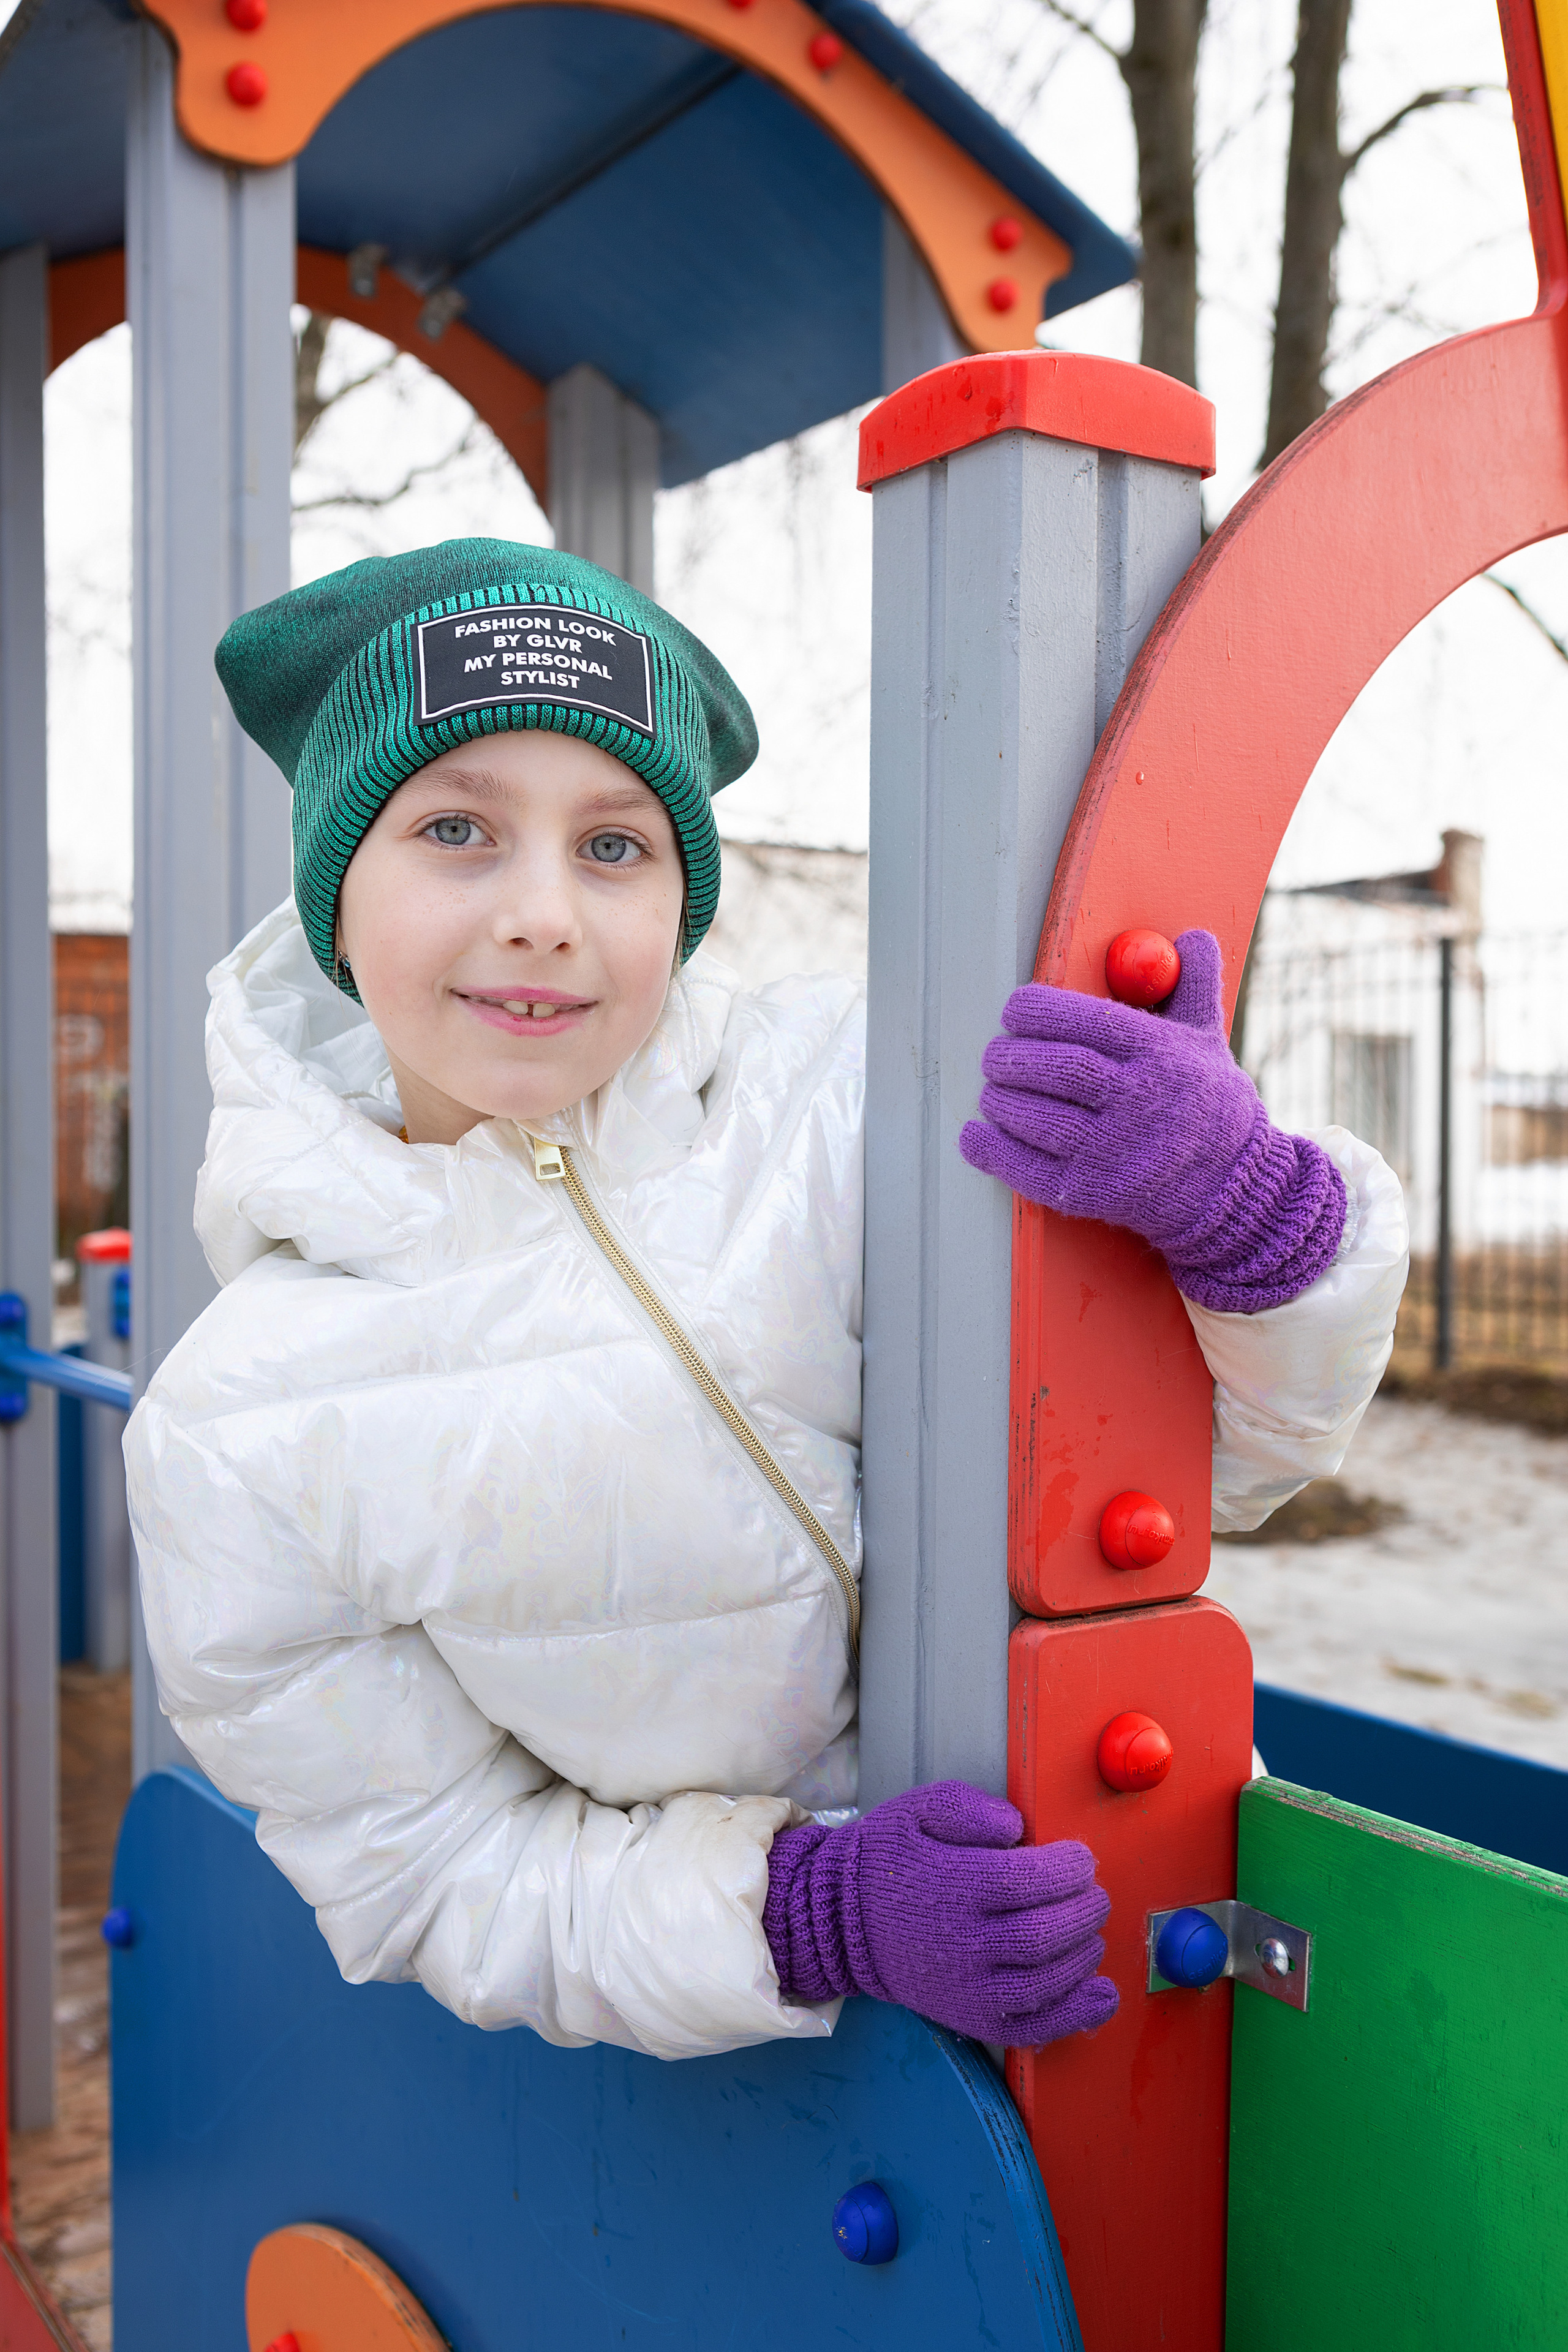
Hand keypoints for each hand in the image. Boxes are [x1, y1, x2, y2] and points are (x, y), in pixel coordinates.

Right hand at [763, 1780, 1116, 2046]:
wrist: (844, 1922)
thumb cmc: (890, 1860)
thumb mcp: (919, 1810)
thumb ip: (970, 1808)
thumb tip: (1017, 1827)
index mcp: (954, 1885)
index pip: (1030, 1879)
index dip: (1070, 1868)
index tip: (1080, 1858)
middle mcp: (964, 1942)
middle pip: (1045, 1933)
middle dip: (1084, 1910)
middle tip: (1092, 1893)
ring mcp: (968, 1988)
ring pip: (1046, 1980)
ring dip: (1084, 1953)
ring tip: (1088, 1930)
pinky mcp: (972, 2018)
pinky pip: (1032, 2027)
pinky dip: (1074, 2015)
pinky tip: (1101, 1994)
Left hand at [959, 930, 1345, 1313]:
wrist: (1233, 1191)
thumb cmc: (1210, 1107)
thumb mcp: (1208, 1041)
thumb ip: (1193, 986)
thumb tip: (1193, 938)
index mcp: (1160, 1054)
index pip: (1088, 1021)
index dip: (1039, 1011)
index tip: (1015, 1009)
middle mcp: (1138, 1101)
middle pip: (1056, 1068)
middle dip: (1011, 1055)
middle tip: (995, 1053)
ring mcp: (1114, 1151)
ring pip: (1036, 1116)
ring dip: (1000, 1099)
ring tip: (994, 1089)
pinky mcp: (1092, 1193)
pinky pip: (1027, 1169)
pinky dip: (991, 1150)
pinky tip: (976, 1136)